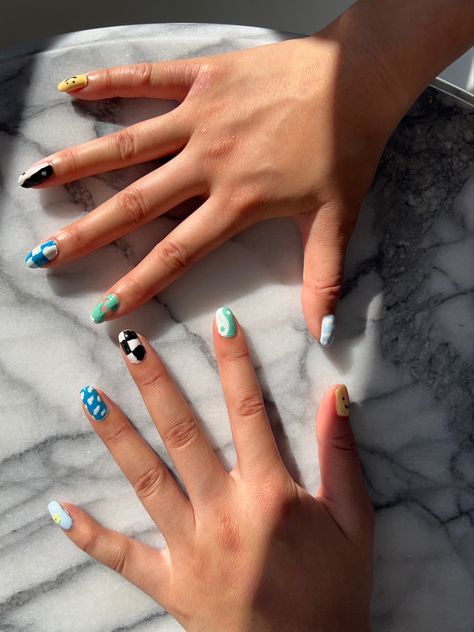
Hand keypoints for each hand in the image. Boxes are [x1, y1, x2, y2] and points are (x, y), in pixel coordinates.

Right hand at [21, 31, 396, 343]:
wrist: (359, 79)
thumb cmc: (346, 148)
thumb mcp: (337, 220)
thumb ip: (323, 279)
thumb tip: (322, 334)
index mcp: (238, 202)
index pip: (177, 253)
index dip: (138, 283)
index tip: (104, 306)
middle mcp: (209, 163)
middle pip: (137, 205)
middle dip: (88, 234)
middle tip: (45, 253)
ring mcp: (202, 117)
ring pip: (128, 145)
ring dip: (79, 165)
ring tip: (37, 181)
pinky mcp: (204, 77)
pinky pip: (149, 79)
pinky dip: (110, 82)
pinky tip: (72, 91)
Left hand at [49, 308, 373, 630]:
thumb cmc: (334, 593)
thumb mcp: (355, 523)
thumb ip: (340, 456)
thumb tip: (335, 395)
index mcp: (270, 494)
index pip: (249, 411)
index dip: (234, 362)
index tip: (218, 322)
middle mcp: (224, 513)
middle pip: (184, 435)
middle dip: (155, 384)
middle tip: (129, 343)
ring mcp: (190, 550)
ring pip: (146, 481)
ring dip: (117, 436)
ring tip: (90, 396)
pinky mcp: (170, 586)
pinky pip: (123, 557)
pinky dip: (90, 535)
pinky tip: (61, 510)